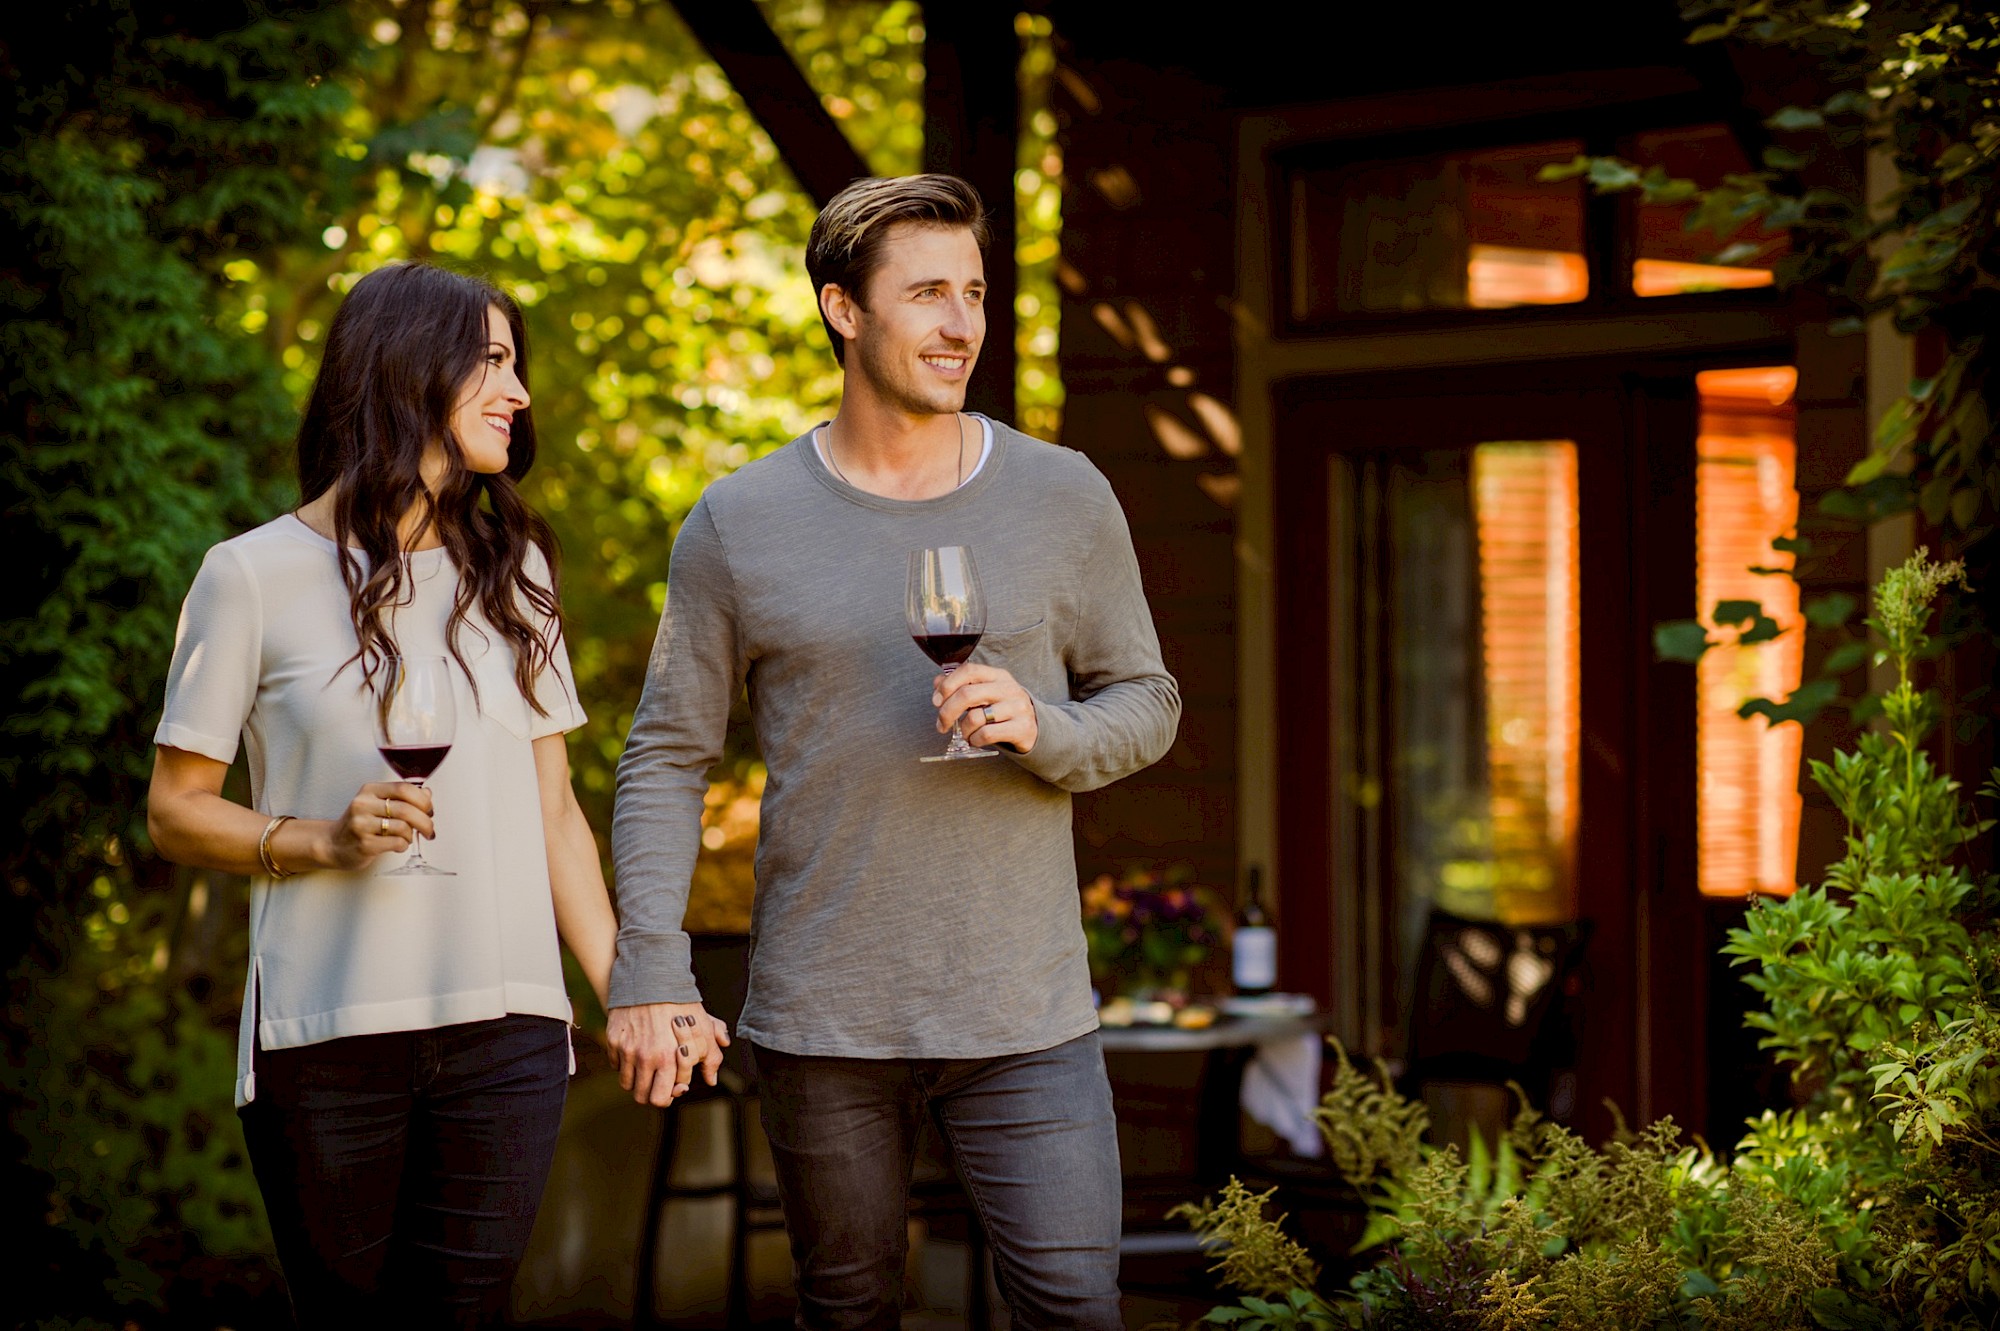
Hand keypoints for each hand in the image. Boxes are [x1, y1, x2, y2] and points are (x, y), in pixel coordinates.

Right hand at [325, 781, 435, 870]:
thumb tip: (428, 794)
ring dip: (412, 835)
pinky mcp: (364, 844)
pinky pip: (397, 843)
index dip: (423, 800)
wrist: (332, 844)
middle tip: (429, 829)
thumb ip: (402, 798)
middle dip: (425, 821)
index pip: (404, 788)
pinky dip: (404, 845)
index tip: (429, 809)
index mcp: (370, 790)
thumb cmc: (359, 824)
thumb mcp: (377, 804)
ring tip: (408, 837)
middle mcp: (364, 805)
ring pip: (403, 827)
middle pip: (407, 809)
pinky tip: (398, 845)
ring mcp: (362, 825)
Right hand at [606, 1001, 730, 1106]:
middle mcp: (645, 1058)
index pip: (663, 1097)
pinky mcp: (614, 1041)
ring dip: (638, 1081)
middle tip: (660, 1083)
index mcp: (668, 1058)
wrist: (653, 978)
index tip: (676, 1083)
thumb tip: (711, 1080)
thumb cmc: (681, 1003)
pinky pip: (615, 1065)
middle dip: (652, 1094)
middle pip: (642, 1098)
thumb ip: (711, 1057)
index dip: (671, 1092)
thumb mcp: (703, 1028)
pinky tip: (637, 1053)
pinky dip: (625, 1065)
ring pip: (627, 1084)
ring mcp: (626, 1050)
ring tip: (649, 1069)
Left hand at [934, 662, 1037, 753]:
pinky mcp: (1021, 727)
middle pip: (967, 694)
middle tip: (941, 725)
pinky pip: (987, 735)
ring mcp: (1016, 707)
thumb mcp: (986, 693)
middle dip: (947, 712)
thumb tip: (937, 683)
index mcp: (998, 675)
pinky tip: (975, 740)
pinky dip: (974, 740)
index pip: (968, 670)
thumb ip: (962, 686)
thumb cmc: (1004, 709)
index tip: (936, 701)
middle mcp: (1008, 688)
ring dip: (962, 730)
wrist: (1035, 727)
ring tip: (965, 734)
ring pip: (975, 717)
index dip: (947, 685)